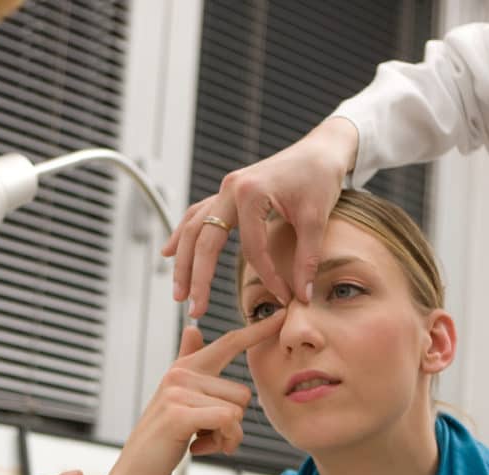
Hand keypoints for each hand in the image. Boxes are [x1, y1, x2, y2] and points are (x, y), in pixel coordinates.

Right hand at [108, 310, 286, 474]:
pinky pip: (228, 421)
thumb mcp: (177, 397)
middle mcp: (181, 373)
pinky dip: (223, 442)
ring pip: (237, 411)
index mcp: (186, 368)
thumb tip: (192, 329)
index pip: (229, 343)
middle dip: (233, 423)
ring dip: (227, 436)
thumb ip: (188, 363)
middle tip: (207, 435)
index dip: (257, 330)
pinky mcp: (179, 413)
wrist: (137, 470)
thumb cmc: (164, 436)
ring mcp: (178, 391)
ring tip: (200, 441)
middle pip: (242, 392)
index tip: (283, 314)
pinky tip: (199, 448)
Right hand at [162, 117, 358, 317]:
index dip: (267, 277)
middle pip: (206, 240)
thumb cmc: (320, 178)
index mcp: (251, 193)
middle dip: (198, 278)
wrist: (320, 149)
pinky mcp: (226, 192)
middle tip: (195, 310)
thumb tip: (302, 297)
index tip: (282, 298)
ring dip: (183, 262)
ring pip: (194, 229)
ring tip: (179, 294)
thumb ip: (307, 259)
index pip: (252, 249)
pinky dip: (183, 235)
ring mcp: (225, 189)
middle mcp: (230, 189)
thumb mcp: (317, 219)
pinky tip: (168, 253)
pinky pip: (197, 215)